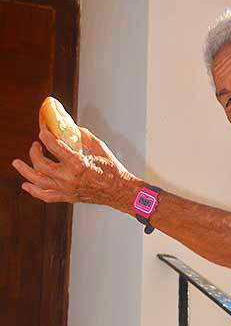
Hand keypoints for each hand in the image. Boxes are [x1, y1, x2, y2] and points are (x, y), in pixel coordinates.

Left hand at [11, 125, 135, 209]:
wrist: (119, 191)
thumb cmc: (112, 170)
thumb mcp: (99, 147)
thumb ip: (82, 136)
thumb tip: (70, 128)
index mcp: (77, 164)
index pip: (53, 146)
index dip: (45, 136)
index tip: (42, 131)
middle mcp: (69, 178)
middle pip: (41, 164)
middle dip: (34, 152)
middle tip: (35, 145)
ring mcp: (67, 190)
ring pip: (38, 181)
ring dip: (25, 171)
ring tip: (17, 163)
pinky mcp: (68, 197)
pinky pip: (46, 196)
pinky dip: (34, 191)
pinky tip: (26, 185)